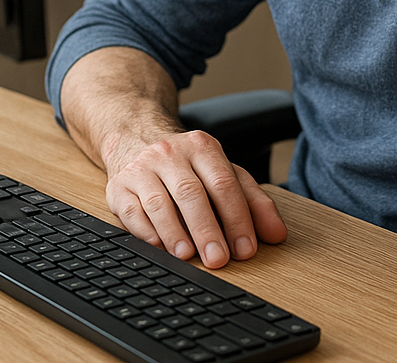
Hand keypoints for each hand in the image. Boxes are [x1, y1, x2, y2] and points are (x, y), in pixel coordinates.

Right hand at [104, 128, 287, 268]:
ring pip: (158, 202)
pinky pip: (132, 212)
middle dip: (207, 229)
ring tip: (188, 256)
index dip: (236, 218)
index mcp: (202, 147)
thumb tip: (276, 234)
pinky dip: (146, 233)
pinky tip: (160, 248)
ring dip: (174, 233)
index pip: (223, 183)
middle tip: (219, 259)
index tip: (245, 249)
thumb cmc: (187, 165)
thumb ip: (253, 201)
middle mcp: (171, 153)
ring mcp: (142, 168)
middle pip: (191, 193)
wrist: (136, 138)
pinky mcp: (119, 186)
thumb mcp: (222, 172)